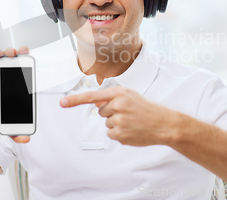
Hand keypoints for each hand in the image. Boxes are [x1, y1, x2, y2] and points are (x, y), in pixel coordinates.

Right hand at [0, 47, 30, 143]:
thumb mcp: (3, 127)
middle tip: (20, 50)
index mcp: (12, 90)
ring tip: (7, 50)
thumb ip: (15, 133)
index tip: (30, 58)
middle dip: (16, 56)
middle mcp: (3, 81)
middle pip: (10, 64)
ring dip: (2, 54)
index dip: (25, 65)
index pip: (21, 74)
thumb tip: (27, 140)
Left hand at [60, 86, 177, 145]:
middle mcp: (117, 105)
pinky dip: (119, 134)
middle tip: (128, 114)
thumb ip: (113, 97)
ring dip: (116, 124)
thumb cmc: (147, 108)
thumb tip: (98, 104)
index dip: (75, 100)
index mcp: (119, 93)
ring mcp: (118, 120)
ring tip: (132, 122)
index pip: (92, 96)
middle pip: (101, 111)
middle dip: (111, 113)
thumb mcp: (131, 95)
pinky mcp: (119, 134)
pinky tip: (131, 130)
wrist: (164, 123)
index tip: (62, 103)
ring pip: (107, 123)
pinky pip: (111, 134)